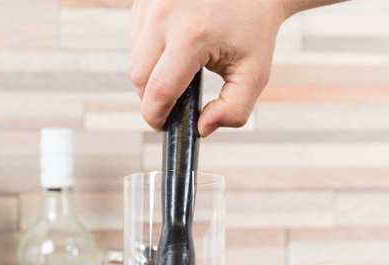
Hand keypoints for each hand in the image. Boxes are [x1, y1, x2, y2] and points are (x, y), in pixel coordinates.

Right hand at [128, 0, 286, 135]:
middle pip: (138, 76)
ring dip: (149, 75)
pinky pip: (135, 37)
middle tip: (171, 106)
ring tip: (178, 75)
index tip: (163, 126)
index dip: (156, 116)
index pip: (159, 90)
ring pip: (133, 56)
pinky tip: (172, 52)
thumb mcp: (255, 74)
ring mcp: (152, 1)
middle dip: (150, 99)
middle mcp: (165, 13)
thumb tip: (203, 128)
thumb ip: (234, 110)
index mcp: (193, 35)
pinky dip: (149, 53)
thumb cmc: (255, 29)